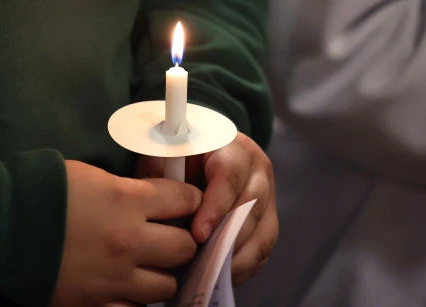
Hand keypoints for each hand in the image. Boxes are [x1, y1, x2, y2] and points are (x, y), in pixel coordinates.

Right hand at [50, 160, 201, 306]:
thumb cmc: (39, 189)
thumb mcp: (88, 175)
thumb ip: (124, 190)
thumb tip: (147, 199)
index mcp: (127, 200)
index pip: (185, 201)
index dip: (188, 201)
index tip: (183, 203)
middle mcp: (129, 241)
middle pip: (184, 247)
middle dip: (180, 239)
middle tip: (166, 236)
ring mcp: (114, 277)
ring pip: (166, 285)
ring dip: (160, 274)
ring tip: (145, 265)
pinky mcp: (96, 303)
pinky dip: (135, 299)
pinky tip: (124, 287)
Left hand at [136, 133, 278, 284]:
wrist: (203, 151)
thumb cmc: (181, 152)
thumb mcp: (168, 152)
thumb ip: (163, 171)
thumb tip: (156, 203)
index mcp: (233, 148)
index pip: (229, 177)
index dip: (215, 208)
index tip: (197, 235)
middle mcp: (258, 171)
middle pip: (251, 209)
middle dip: (227, 239)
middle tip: (203, 263)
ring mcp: (268, 197)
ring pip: (263, 233)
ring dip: (238, 258)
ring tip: (210, 275)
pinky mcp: (269, 220)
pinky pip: (263, 248)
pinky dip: (245, 266)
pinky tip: (221, 277)